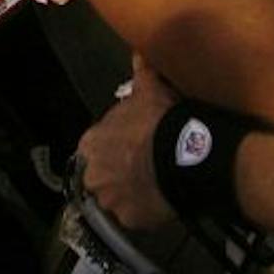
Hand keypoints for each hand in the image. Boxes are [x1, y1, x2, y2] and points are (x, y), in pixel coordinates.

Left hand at [73, 61, 180, 230]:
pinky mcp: (130, 221)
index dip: (116, 145)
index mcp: (91, 145)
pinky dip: (148, 209)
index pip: (96, 148)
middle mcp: (93, 176)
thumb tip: (138, 51)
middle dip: (120, 172)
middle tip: (146, 165)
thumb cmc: (160, 120)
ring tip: (157, 183)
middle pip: (104, 176)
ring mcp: (111, 202)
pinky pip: (138, 216)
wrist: (183, 156)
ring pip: (119, 198)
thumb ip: (140, 73)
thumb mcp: (150, 91)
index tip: (134, 144)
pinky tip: (164, 198)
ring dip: (133, 192)